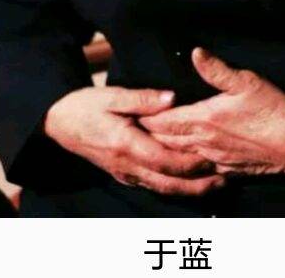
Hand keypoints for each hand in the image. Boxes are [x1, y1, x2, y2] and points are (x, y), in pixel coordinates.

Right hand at [43, 84, 225, 195]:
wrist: (59, 122)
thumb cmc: (86, 105)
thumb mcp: (112, 95)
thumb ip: (143, 98)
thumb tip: (172, 98)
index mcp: (125, 144)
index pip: (164, 160)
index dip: (190, 162)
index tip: (213, 156)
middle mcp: (127, 165)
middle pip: (167, 182)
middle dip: (197, 184)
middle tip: (224, 179)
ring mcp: (125, 173)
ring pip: (162, 188)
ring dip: (190, 189)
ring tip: (216, 184)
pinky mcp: (125, 174)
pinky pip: (153, 185)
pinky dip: (175, 186)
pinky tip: (190, 182)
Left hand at [139, 48, 284, 179]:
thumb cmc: (272, 110)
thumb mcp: (246, 81)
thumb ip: (216, 69)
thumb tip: (195, 53)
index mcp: (204, 118)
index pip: (164, 120)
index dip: (146, 117)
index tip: (131, 112)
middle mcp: (204, 142)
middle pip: (165, 141)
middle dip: (148, 135)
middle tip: (132, 128)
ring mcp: (214, 159)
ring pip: (178, 157)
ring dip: (162, 150)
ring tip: (148, 144)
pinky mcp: (226, 170)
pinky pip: (197, 169)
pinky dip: (183, 165)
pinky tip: (180, 161)